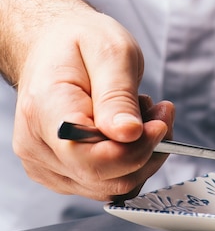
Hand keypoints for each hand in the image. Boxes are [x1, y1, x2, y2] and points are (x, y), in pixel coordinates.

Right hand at [1, 0, 173, 199]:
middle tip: (161, 113)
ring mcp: (46, 163)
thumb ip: (118, 96)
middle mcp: (38, 144)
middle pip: (105, 178)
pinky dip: (130, 163)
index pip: (90, 158)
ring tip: (144, 116)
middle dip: (147, 150)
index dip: (135, 150)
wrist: (53, 45)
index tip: (160, 123)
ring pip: (110, 187)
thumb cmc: (80, 43)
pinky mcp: (60, 172)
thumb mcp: (111, 52)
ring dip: (142, 156)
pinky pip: (106, 184)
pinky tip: (132, 133)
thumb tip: (129, 134)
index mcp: (46, 109)